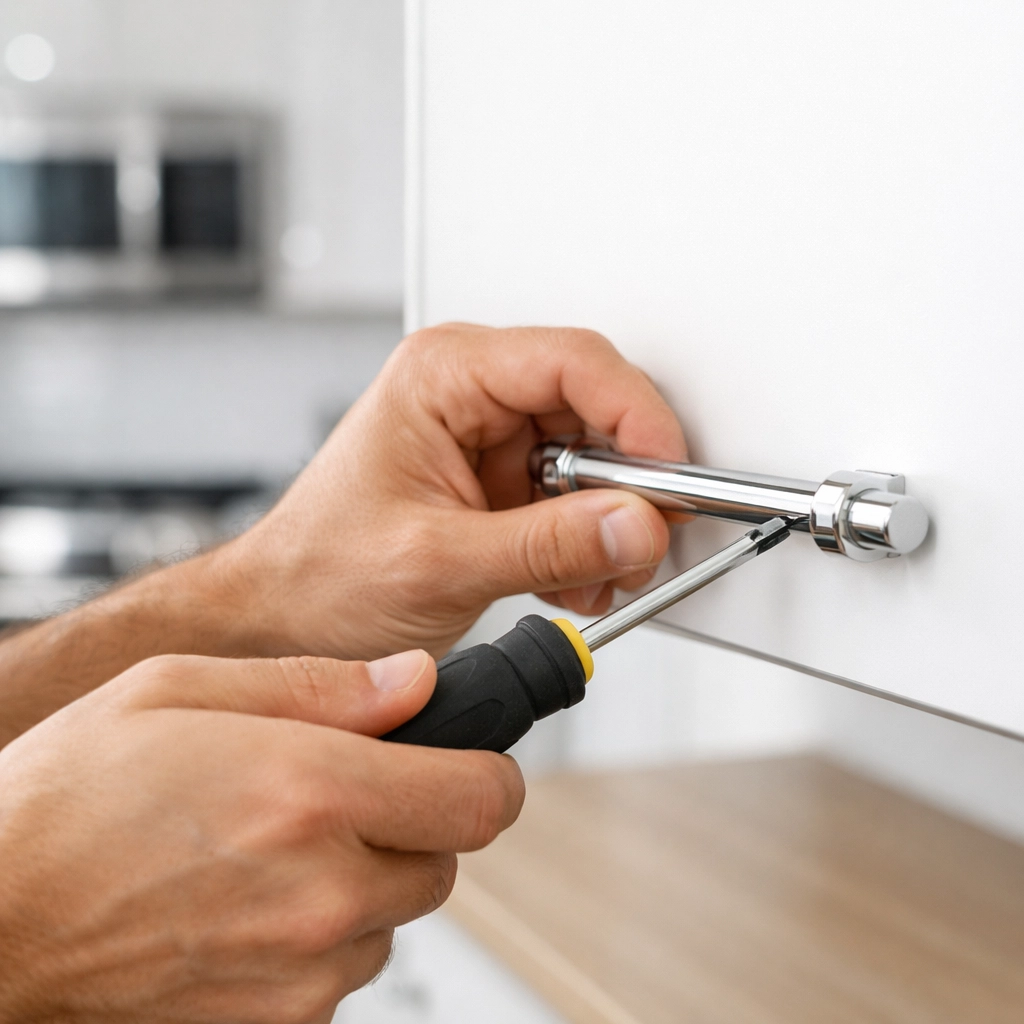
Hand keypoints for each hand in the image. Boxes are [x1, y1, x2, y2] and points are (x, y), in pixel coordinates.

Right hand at [0, 648, 522, 1022]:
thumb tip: (415, 681)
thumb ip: (320, 684)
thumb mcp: (180, 689)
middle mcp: (321, 887)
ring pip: (397, 916)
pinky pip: (345, 969)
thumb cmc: (66, 799)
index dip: (486, 772)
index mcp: (310, 788)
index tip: (467, 760)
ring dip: (364, 881)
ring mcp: (303, 968)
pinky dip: (322, 936)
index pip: (480, 796)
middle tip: (343, 795)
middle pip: (448, 858)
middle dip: (414, 821)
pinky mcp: (278, 1023)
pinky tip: (250, 904)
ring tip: (275, 849)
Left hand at [220, 323, 686, 660]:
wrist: (286, 620)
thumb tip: (634, 526)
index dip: (638, 417)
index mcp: (443, 375)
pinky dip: (587, 545)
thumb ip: (546, 546)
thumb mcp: (437, 562)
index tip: (671, 478)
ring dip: (608, 525)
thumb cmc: (319, 573)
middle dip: (627, 486)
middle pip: (595, 410)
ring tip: (594, 576)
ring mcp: (489, 439)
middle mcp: (471, 393)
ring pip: (595, 462)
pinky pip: (576, 500)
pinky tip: (570, 581)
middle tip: (639, 543)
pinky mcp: (501, 483)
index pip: (574, 363)